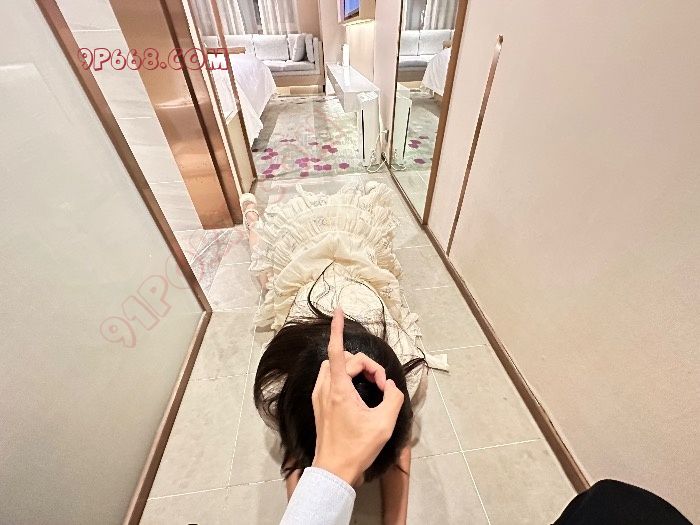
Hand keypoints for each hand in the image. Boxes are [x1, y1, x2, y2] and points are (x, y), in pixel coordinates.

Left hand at [311, 309, 404, 485]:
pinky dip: (346, 378)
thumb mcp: (384, 424)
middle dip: (365, 365)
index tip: (339, 310)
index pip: (337, 350)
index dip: (338, 328)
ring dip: (354, 369)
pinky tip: (360, 393)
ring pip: (335, 367)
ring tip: (371, 387)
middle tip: (381, 386)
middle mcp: (325, 389)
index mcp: (339, 389)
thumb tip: (391, 387)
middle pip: (344, 359)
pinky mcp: (320, 405)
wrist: (333, 472)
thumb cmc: (357, 449)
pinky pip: (331, 379)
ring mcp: (320, 397)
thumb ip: (393, 399)